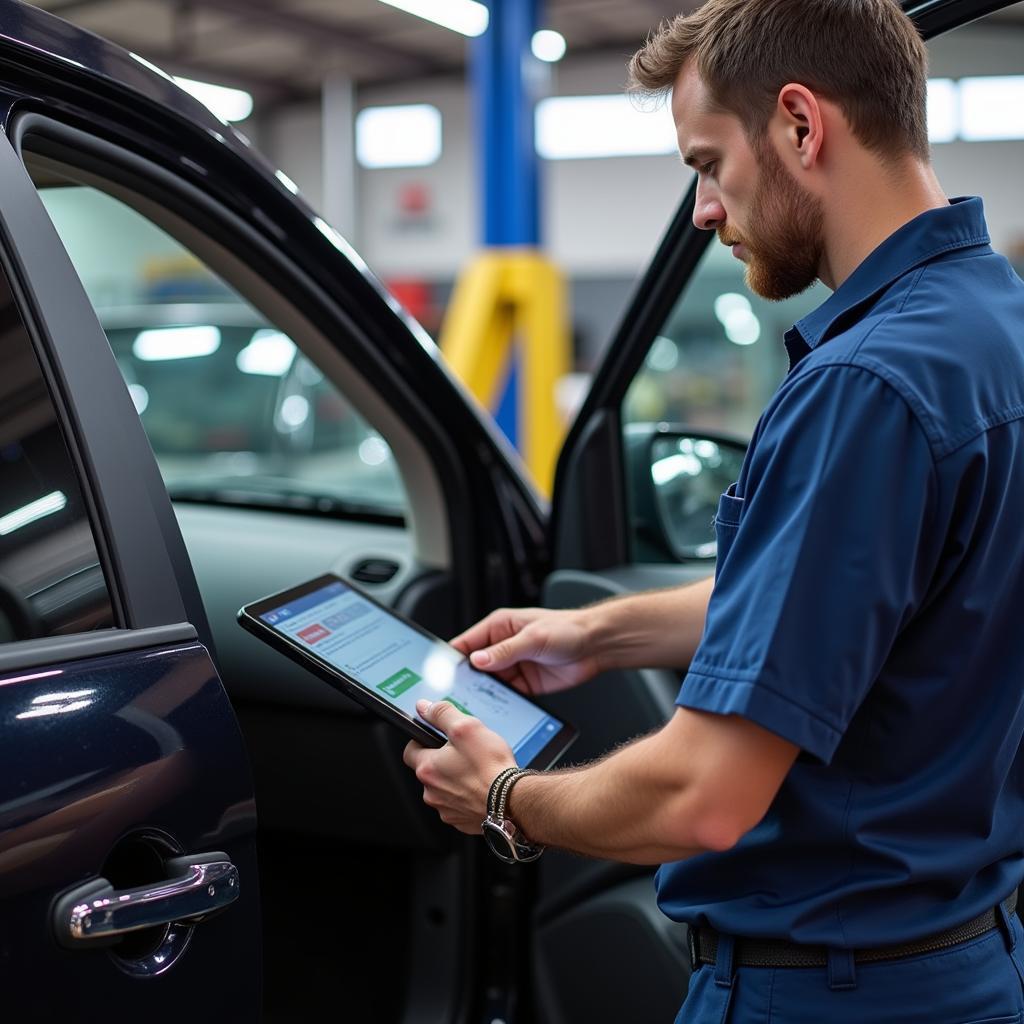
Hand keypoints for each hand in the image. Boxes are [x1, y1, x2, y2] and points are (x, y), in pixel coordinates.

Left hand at [403, 698, 515, 833]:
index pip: (410, 751)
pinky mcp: (461, 821)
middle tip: (464, 753)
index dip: (421, 741)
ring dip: (455, 780)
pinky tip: (481, 787)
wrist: (512, 801)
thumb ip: (441, 714)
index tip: (434, 737)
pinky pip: (458, 804)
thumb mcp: (466, 727)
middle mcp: (432, 792)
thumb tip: (423, 707)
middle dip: (443, 761)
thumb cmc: (490, 766)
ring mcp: (446, 809)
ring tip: (476, 770)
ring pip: (444, 789)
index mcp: (428, 768)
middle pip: (429, 771)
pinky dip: (467, 796)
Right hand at [450, 607, 600, 695]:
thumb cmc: (567, 629)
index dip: (451, 659)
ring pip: (488, 684)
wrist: (596, 646)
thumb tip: (477, 659)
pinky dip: (500, 704)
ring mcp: (513, 667)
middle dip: (465, 681)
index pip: (466, 643)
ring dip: (482, 694)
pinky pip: (506, 696)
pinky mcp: (525, 685)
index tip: (441, 674)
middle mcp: (502, 647)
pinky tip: (495, 711)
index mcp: (499, 627)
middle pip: (474, 667)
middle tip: (454, 696)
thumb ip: (504, 651)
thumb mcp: (533, 638)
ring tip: (472, 706)